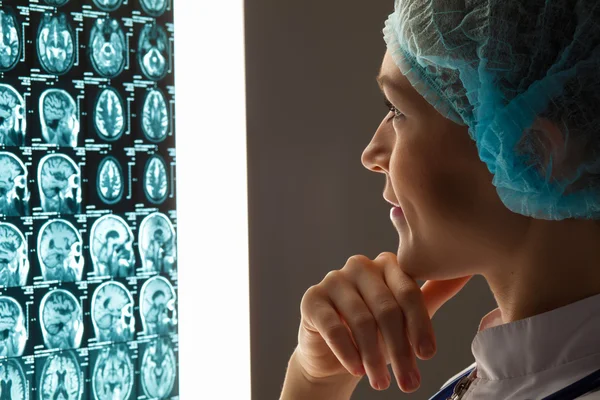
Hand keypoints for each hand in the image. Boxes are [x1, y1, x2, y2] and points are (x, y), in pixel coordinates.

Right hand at [295, 252, 471, 392]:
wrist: (335, 354)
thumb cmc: (376, 331)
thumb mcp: (406, 316)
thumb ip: (431, 295)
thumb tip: (466, 273)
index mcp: (387, 264)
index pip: (409, 292)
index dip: (420, 326)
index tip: (427, 356)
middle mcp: (359, 266)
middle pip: (387, 308)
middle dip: (399, 350)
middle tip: (408, 382)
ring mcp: (333, 280)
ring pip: (362, 320)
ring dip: (374, 357)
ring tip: (382, 383)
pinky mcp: (312, 299)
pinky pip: (334, 326)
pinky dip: (348, 352)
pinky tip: (357, 371)